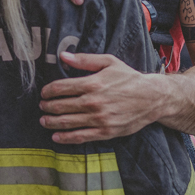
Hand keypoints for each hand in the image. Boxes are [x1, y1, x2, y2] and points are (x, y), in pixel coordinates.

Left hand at [39, 52, 169, 142]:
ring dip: (52, 122)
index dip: (49, 90)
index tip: (44, 92)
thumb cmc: (129, 78)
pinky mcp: (105, 132)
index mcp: (93, 83)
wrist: (152, 98)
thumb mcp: (109, 62)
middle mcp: (94, 102)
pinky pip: (81, 137)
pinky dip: (66, 138)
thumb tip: (62, 56)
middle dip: (47, 107)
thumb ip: (84, 60)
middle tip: (42, 106)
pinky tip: (56, 137)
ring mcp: (99, 119)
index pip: (62, 88)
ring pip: (68, 122)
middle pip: (61, 106)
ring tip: (44, 121)